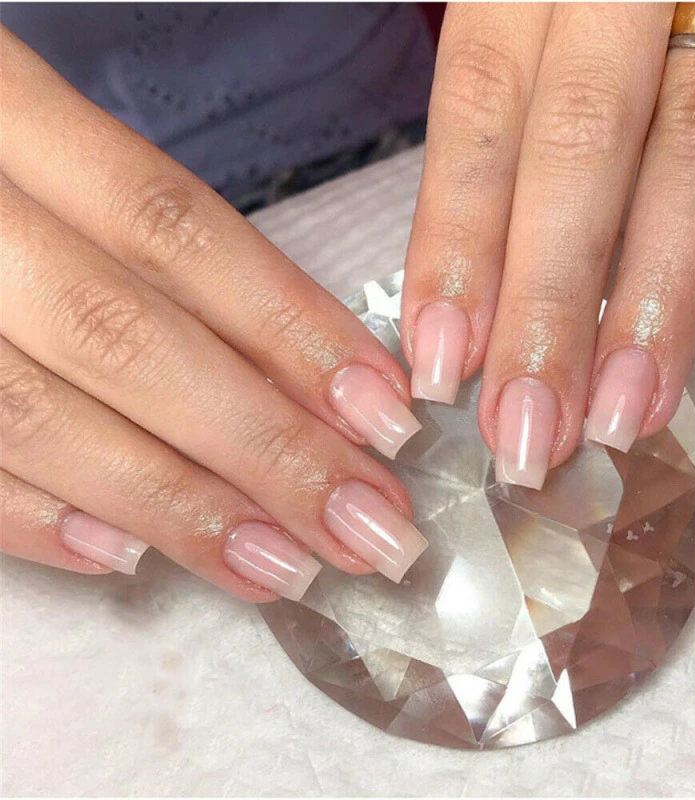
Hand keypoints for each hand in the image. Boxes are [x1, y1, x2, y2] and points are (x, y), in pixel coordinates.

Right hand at [0, 29, 427, 600]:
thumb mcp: (65, 165)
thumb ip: (167, 257)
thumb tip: (309, 378)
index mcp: (12, 118)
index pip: (177, 232)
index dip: (292, 329)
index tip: (385, 415)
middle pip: (126, 338)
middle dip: (263, 445)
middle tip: (366, 525)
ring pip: (37, 415)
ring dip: (174, 504)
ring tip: (280, 564)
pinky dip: (35, 518)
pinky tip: (128, 558)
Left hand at [402, 2, 694, 487]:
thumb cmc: (581, 14)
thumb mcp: (525, 48)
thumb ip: (502, 157)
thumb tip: (471, 318)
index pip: (479, 116)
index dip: (458, 245)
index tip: (444, 365)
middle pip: (578, 145)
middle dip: (551, 302)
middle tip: (529, 429)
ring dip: (657, 288)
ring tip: (627, 406)